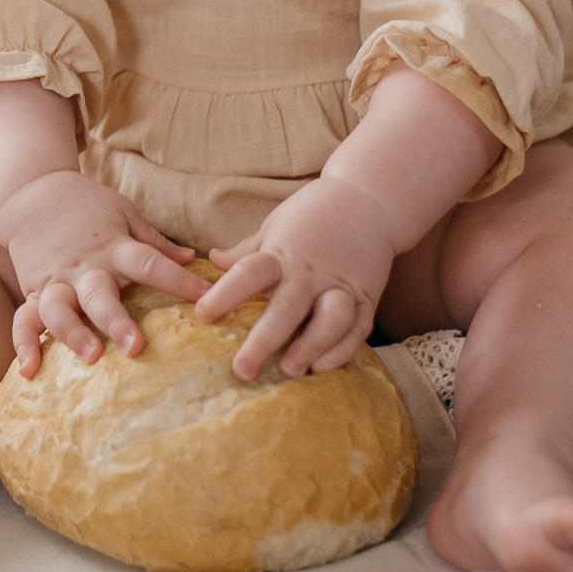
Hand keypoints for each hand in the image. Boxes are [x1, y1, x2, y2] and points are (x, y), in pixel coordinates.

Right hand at [0, 169, 202, 376]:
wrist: (31, 192)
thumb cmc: (86, 205)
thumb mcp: (124, 213)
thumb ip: (155, 242)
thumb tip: (193, 259)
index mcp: (113, 246)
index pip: (149, 262)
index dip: (178, 280)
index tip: (206, 297)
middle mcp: (84, 267)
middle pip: (99, 295)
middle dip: (116, 321)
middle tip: (135, 347)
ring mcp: (55, 281)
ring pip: (59, 311)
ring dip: (73, 334)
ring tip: (90, 357)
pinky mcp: (33, 291)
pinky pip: (24, 320)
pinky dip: (25, 345)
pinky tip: (29, 371)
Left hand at [197, 173, 398, 380]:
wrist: (370, 201)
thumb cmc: (314, 213)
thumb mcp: (276, 225)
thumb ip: (247, 250)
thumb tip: (213, 260)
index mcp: (283, 253)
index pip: (249, 273)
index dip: (225, 294)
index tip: (202, 315)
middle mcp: (311, 272)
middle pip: (286, 309)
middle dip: (264, 341)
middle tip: (242, 371)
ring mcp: (341, 286)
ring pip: (329, 321)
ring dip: (310, 347)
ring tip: (289, 370)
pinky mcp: (366, 298)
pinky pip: (357, 329)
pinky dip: (341, 350)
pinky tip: (321, 366)